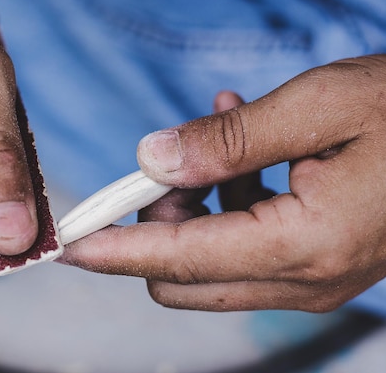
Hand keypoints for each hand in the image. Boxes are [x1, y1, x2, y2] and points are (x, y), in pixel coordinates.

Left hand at [63, 55, 385, 313]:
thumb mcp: (318, 105)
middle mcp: (302, 280)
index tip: (67, 244)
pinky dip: (222, 207)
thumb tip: (150, 158)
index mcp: (301, 245)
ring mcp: (309, 281)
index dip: (112, 251)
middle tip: (164, 168)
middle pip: (181, 279)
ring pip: (207, 270)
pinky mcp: (313, 266)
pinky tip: (238, 151)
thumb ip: (228, 141)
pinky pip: (241, 251)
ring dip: (189, 213)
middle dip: (152, 229)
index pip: (174, 262)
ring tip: (212, 143)